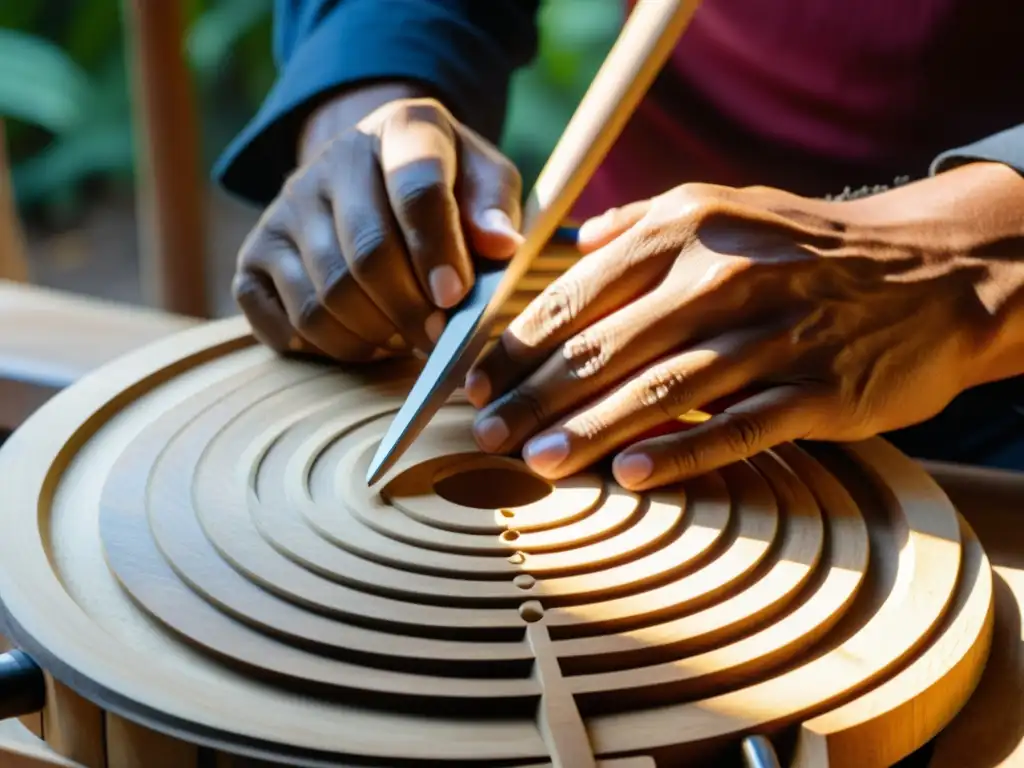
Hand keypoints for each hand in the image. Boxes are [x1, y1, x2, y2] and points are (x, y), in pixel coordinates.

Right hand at [233, 90, 523, 360]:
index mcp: (400, 129)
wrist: (374, 175)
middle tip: (438, 341)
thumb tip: (500, 245)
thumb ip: (494, 208)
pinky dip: (329, 348)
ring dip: (372, 336)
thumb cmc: (447, 188)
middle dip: (409, 312)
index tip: (454, 298)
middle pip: (365, 258)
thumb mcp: (484, 179)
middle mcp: (330, 162)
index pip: (416, 189)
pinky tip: (363, 338)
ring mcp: (283, 210)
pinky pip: (286, 323)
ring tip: (404, 339)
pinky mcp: (255, 256)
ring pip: (324, 300)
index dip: (436, 250)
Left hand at [464, 163, 1023, 489]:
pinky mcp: (817, 388)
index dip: (518, 345)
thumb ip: (644, 221)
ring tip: (534, 463)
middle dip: (533, 395)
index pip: (577, 295)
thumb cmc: (807, 245)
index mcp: (686, 229)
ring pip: (660, 389)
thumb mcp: (727, 203)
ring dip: (588, 430)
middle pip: (605, 346)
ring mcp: (772, 332)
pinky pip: (736, 426)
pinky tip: (627, 476)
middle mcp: (722, 274)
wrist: (933, 269)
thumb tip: (572, 241)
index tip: (476, 384)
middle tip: (484, 436)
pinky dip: (679, 451)